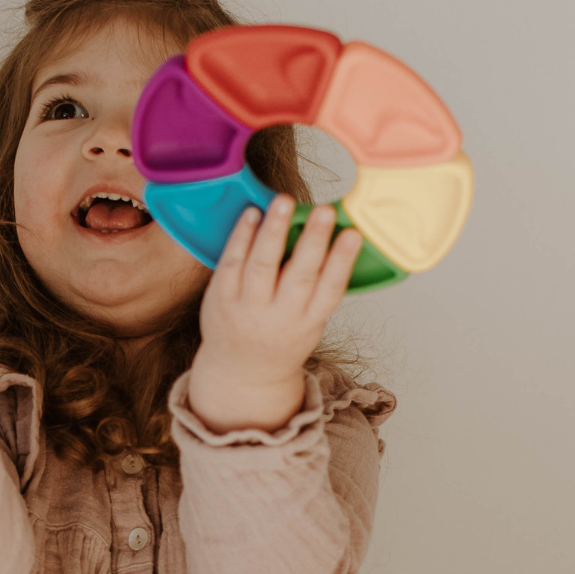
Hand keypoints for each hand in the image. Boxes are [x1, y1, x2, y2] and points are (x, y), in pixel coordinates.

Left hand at [188, 195, 362, 429]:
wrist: (241, 371)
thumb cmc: (281, 337)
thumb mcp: (308, 323)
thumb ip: (317, 289)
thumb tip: (332, 237)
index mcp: (309, 322)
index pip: (330, 291)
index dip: (342, 262)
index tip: (353, 234)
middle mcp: (279, 318)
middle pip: (298, 276)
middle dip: (313, 241)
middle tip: (324, 210)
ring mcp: (248, 310)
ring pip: (262, 266)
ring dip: (274, 231)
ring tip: (284, 202)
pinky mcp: (220, 300)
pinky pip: (231, 265)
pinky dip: (241, 237)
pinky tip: (251, 214)